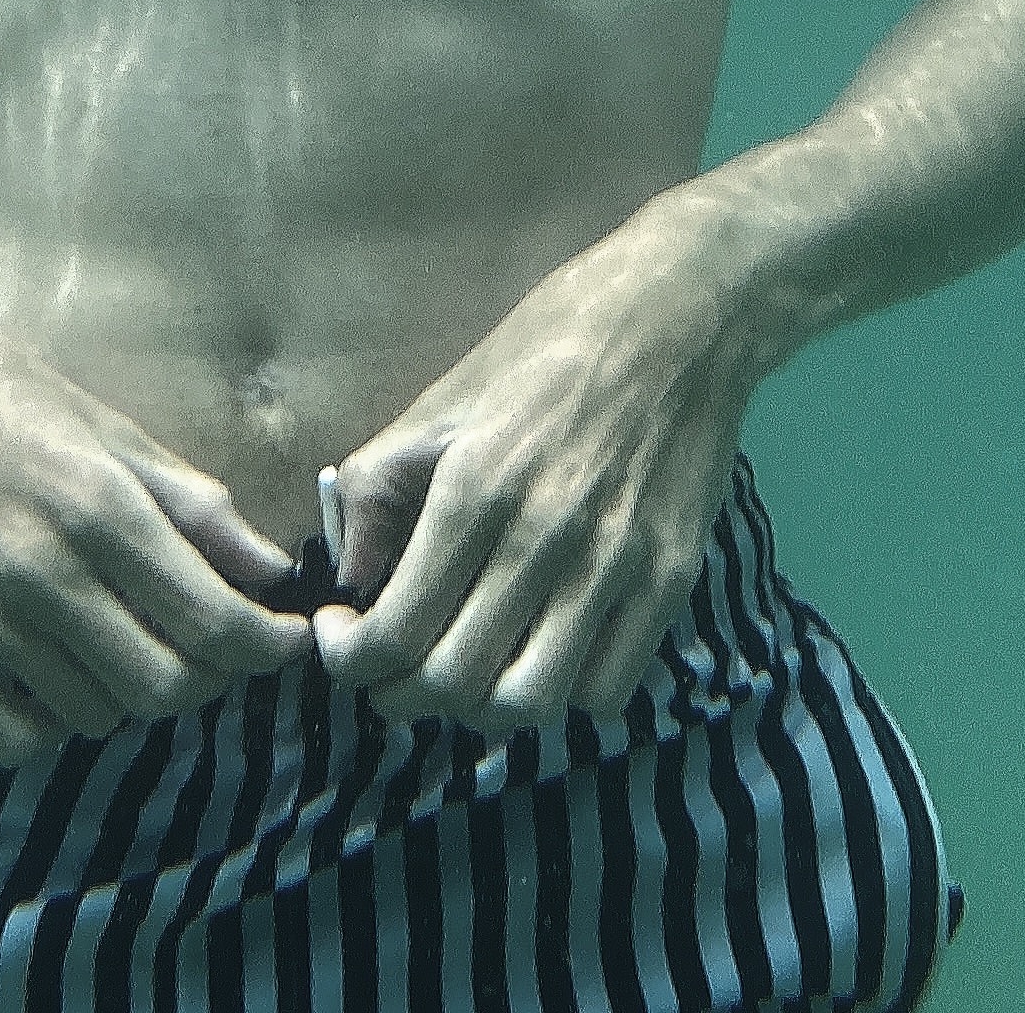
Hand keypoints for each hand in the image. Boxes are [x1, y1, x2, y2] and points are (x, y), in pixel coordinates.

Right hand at [0, 285, 312, 761]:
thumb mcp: (107, 429)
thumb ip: (193, 506)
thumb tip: (271, 570)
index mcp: (97, 509)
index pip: (213, 623)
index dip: (267, 648)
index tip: (284, 642)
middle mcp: (40, 576)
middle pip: (163, 688)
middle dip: (207, 676)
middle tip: (207, 646)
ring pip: (95, 716)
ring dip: (126, 691)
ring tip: (119, 638)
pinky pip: (17, 736)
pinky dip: (51, 717)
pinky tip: (53, 667)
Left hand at [310, 202, 772, 734]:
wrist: (681, 314)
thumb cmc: (547, 347)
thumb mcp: (441, 400)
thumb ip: (378, 491)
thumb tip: (350, 582)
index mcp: (475, 487)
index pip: (395, 631)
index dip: (350, 661)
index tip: (342, 642)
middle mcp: (545, 536)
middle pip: (453, 682)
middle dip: (399, 696)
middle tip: (388, 671)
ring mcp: (616, 564)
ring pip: (529, 702)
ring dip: (477, 710)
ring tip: (462, 675)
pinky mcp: (672, 578)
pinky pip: (605, 688)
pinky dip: (560, 693)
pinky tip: (540, 650)